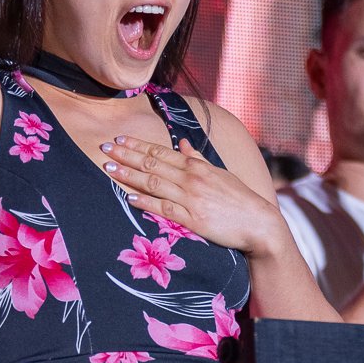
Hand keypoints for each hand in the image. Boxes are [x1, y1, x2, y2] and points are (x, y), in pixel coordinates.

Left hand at [101, 137, 285, 256]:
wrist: (258, 222)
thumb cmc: (239, 198)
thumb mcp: (219, 172)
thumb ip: (198, 159)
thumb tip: (184, 143)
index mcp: (197, 166)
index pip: (162, 151)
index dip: (138, 145)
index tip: (120, 139)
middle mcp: (191, 179)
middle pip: (153, 164)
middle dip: (127, 156)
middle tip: (105, 148)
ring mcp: (191, 199)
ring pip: (154, 183)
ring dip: (130, 175)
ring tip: (109, 169)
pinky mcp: (193, 220)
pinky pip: (164, 209)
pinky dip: (146, 202)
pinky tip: (129, 198)